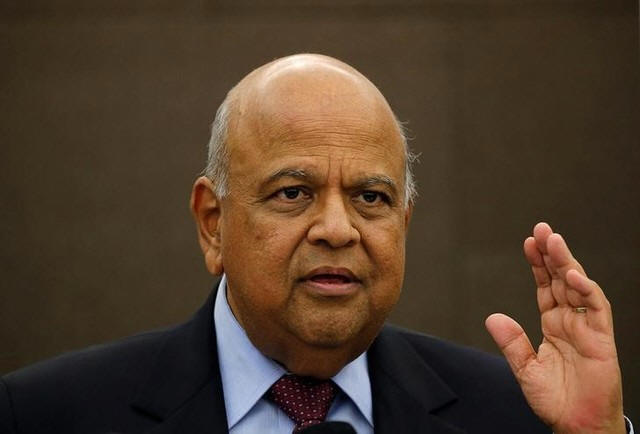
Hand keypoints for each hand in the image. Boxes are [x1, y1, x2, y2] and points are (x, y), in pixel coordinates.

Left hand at [485, 222, 624, 433]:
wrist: (576, 425)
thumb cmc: (556, 400)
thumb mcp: (525, 369)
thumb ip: (512, 343)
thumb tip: (493, 318)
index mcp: (553, 324)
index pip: (545, 286)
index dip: (538, 264)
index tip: (529, 242)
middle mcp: (570, 321)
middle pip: (561, 279)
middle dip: (553, 253)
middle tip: (543, 229)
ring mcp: (587, 328)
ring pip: (578, 287)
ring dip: (567, 263)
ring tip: (554, 241)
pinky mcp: (601, 339)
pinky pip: (595, 309)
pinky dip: (585, 290)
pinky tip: (572, 275)